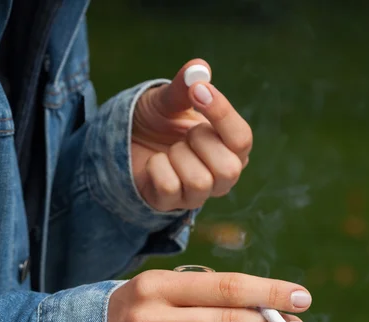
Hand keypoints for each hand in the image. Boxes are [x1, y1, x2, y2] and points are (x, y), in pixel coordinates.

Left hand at [132, 59, 251, 210]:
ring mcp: (197, 195)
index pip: (242, 139)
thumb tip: (198, 68)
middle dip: (200, 143)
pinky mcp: (170, 205)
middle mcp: (221, 176)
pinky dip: (156, 168)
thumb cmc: (158, 122)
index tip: (199, 91)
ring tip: (170, 150)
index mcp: (231, 149)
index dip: (222, 114)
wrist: (126, 142)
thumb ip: (183, 87)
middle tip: (184, 134)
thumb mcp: (169, 100)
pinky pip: (169, 187)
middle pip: (229, 170)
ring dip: (177, 157)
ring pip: (200, 183)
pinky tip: (155, 163)